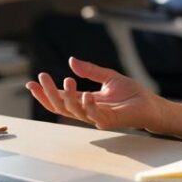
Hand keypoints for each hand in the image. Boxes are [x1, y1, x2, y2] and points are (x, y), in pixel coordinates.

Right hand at [26, 57, 170, 132]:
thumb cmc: (131, 93)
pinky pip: (93, 116)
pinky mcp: (109, 121)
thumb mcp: (108, 77)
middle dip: (48, 94)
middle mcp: (87, 111)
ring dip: (67, 98)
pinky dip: (87, 106)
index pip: (60, 99)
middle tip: (41, 78)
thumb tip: (71, 61)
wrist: (150, 104)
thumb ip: (90, 70)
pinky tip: (84, 95)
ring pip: (73, 112)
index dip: (45, 92)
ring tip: (66, 81)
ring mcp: (97, 117)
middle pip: (61, 106)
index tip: (31, 83)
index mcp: (85, 101)